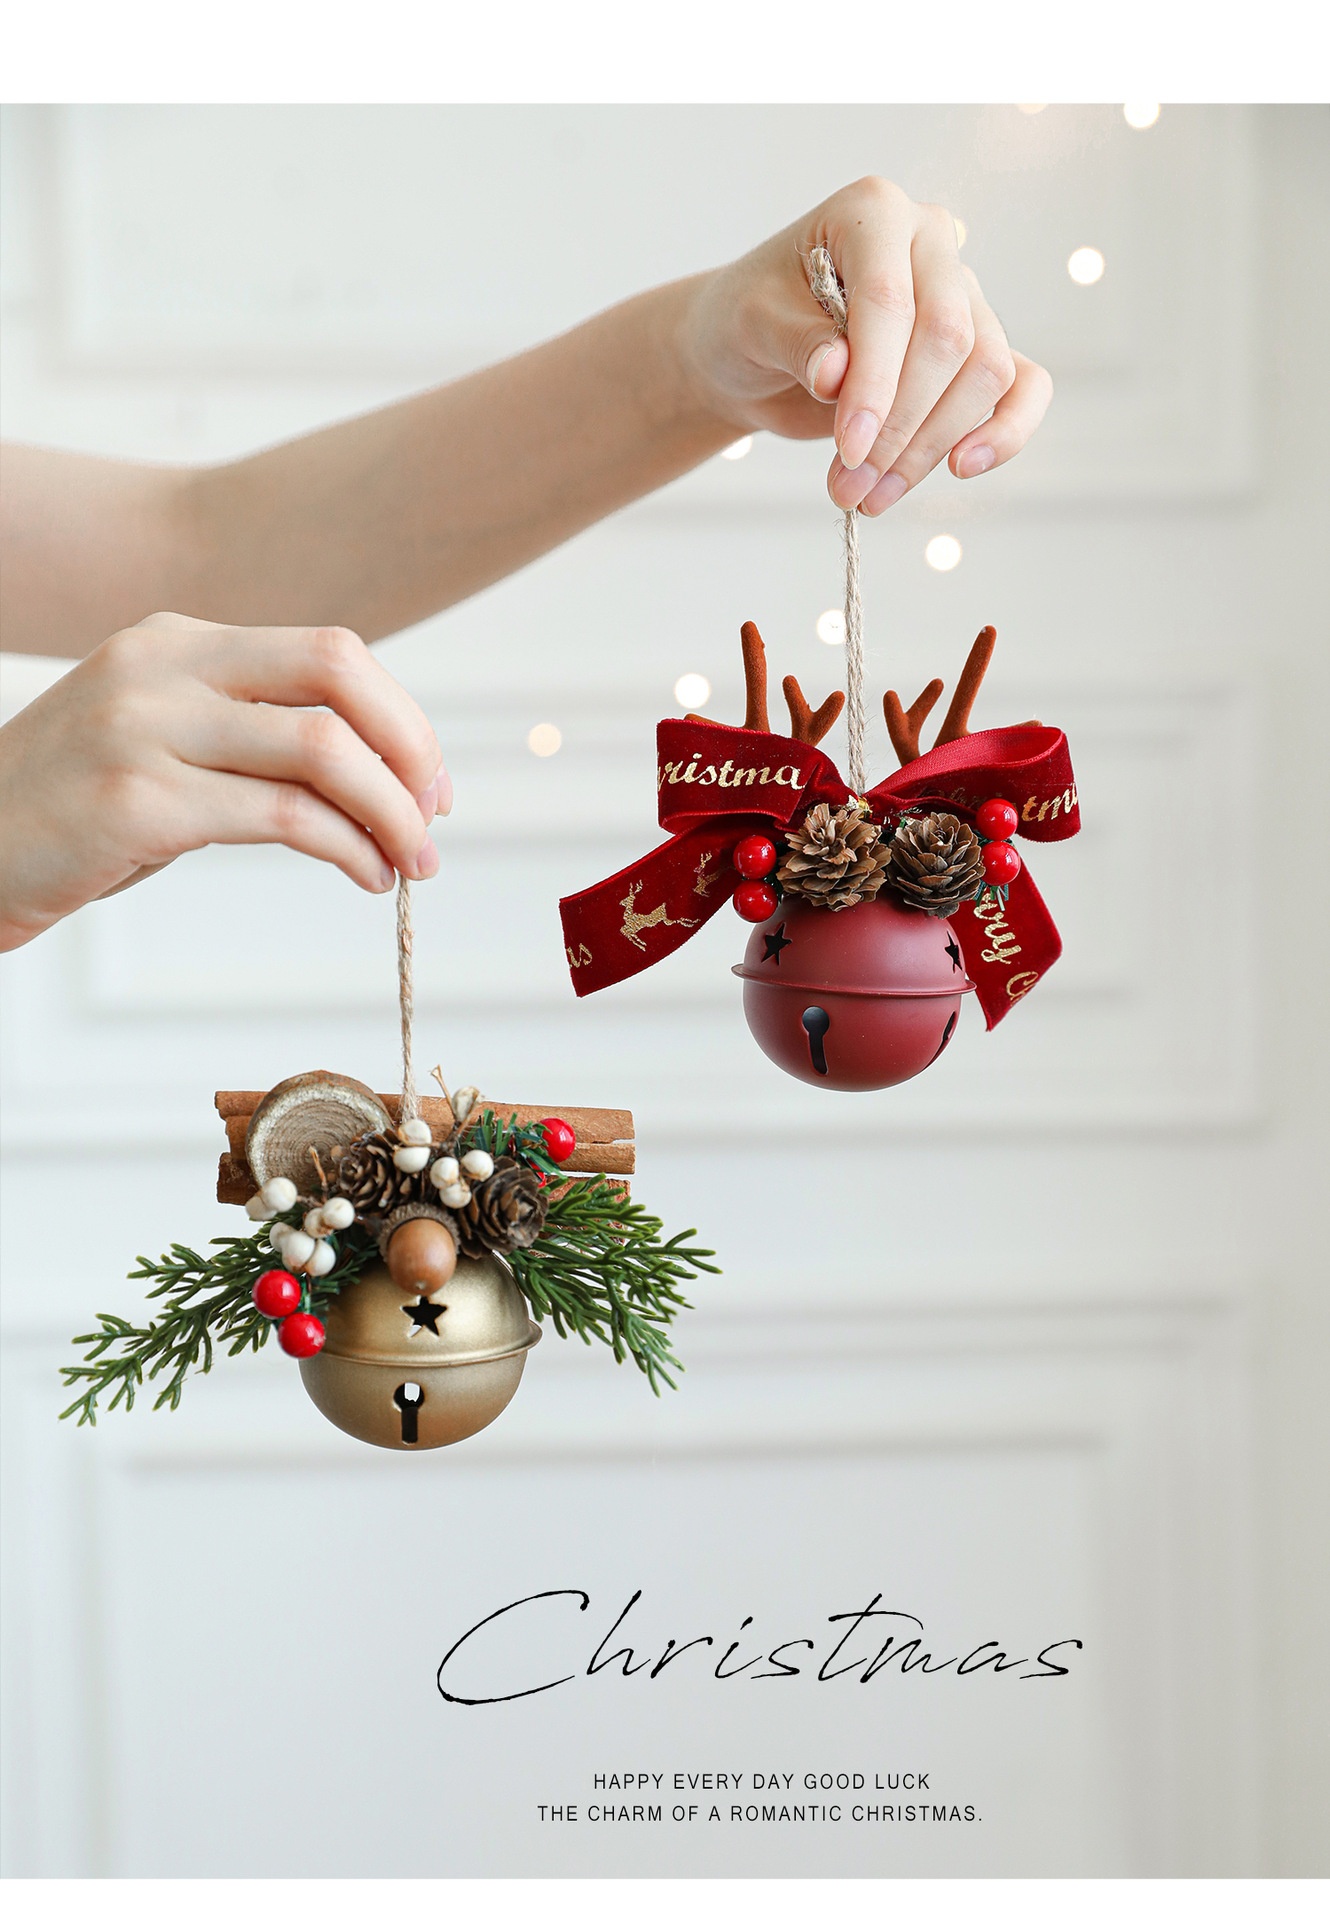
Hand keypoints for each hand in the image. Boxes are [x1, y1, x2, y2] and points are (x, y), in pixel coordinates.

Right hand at [0, 612, 447, 951]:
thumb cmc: (74, 813)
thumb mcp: (162, 740)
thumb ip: (250, 734)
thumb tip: (378, 772)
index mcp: (177, 637)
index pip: (328, 651)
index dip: (401, 716)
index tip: (431, 780)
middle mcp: (161, 665)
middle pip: (337, 674)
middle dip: (411, 749)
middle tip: (434, 817)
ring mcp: (143, 727)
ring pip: (321, 749)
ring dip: (390, 813)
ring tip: (410, 864)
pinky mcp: (135, 802)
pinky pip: (284, 817)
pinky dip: (348, 850)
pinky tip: (365, 877)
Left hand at [678, 175, 1052, 513]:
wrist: (753, 349)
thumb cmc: (749, 321)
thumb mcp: (751, 325)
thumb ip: (796, 342)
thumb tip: (837, 375)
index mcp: (873, 214)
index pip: (892, 301)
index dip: (876, 382)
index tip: (850, 447)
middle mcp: (929, 244)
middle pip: (951, 340)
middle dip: (901, 426)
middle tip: (849, 486)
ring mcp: (963, 295)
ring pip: (985, 372)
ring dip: (929, 447)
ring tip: (867, 495)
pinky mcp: (977, 349)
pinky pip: (1024, 385)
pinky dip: (1006, 432)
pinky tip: (961, 469)